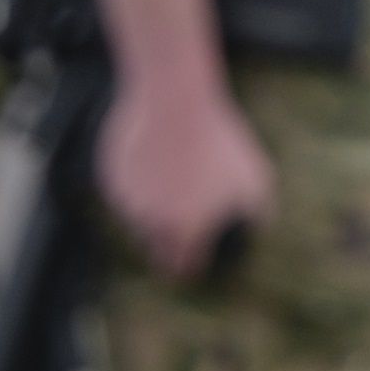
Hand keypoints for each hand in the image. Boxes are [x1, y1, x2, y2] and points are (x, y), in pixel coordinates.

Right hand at [97, 74, 275, 278]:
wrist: (177, 101)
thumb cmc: (220, 141)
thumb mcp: (256, 180)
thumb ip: (258, 217)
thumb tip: (256, 235)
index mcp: (185, 231)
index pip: (181, 269)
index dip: (191, 265)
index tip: (196, 257)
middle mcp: (151, 225)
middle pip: (156, 249)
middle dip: (170, 242)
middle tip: (185, 219)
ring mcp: (128, 203)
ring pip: (139, 219)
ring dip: (153, 207)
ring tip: (175, 171)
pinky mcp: (111, 181)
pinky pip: (125, 190)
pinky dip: (138, 181)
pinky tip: (156, 156)